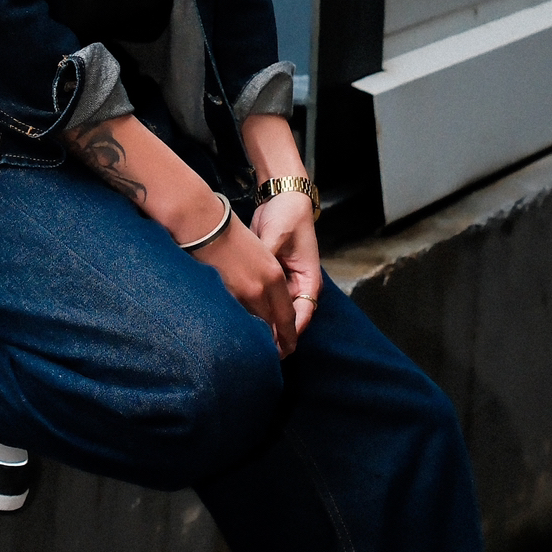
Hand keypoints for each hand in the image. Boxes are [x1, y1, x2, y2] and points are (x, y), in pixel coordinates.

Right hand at [193, 212, 300, 353]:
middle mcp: (261, 289)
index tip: (288, 347)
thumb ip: (268, 279)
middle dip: (274, 343)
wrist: (205, 225)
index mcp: (274, 276)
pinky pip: (234, 318)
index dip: (289, 335)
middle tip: (275, 356)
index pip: (287, 315)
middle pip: (272, 326)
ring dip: (255, 338)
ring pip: (253, 325)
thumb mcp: (260, 252)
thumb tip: (266, 303)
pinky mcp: (222, 296)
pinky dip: (236, 327)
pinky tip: (234, 334)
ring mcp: (240, 295)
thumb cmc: (231, 233)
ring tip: (254, 350)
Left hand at [248, 191, 322, 345]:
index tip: (273, 348)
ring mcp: (287, 283)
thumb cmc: (286, 217)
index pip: (302, 315)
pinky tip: (242, 319)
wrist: (283, 198)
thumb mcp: (276, 239)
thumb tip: (255, 286)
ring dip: (265, 325)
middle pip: (289, 319)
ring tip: (247, 342)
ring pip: (276, 312)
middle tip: (256, 353)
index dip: (287, 333)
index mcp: (309, 280)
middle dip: (274, 336)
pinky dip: (257, 310)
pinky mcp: (273, 278)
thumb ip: (267, 263)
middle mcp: (300, 285)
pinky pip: (267, 300)